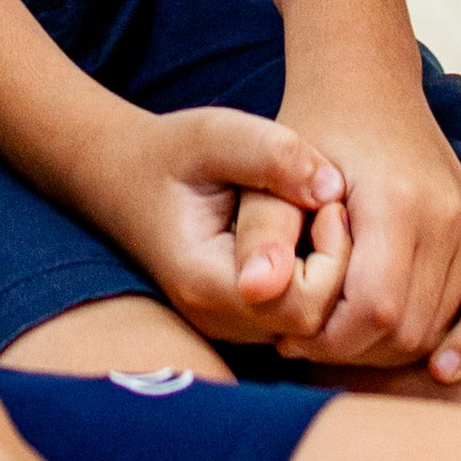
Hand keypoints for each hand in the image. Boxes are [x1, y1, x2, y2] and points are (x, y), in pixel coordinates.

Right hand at [78, 103, 348, 347]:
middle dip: (338, 264)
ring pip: (310, 325)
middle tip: (330, 205)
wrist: (121, 176)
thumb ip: (273, 155)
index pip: (304, 305)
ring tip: (314, 215)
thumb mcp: (216, 134)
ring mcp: (228, 326)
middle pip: (314, 324)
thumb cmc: (170, 152)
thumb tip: (332, 188)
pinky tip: (302, 233)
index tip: (327, 200)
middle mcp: (218, 321)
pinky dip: (313, 277)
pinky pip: (296, 316)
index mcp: (207, 285)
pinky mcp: (239, 317)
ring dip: (328, 272)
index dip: (333, 256)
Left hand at [260, 95, 460, 379]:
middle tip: (305, 342)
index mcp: (395, 199)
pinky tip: (442, 367)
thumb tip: (252, 293)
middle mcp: (445, 214)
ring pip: (440, 323)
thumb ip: (263, 231)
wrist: (364, 78)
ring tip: (336, 334)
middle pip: (409, 328)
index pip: (375, 310)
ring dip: (391, 348)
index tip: (288, 337)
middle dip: (353, 350)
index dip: (330, 339)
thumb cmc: (312, 126)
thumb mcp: (273, 171)